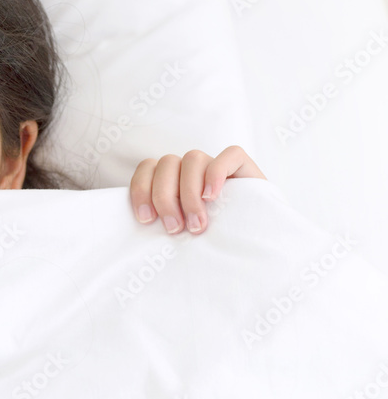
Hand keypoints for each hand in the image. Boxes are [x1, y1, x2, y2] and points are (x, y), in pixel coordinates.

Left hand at [129, 145, 265, 234]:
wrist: (258, 244)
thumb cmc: (212, 241)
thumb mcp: (180, 231)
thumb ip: (163, 221)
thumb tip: (139, 231)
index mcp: (172, 179)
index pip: (148, 167)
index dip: (141, 189)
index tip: (146, 219)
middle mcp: (192, 169)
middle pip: (167, 164)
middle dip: (165, 198)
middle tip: (174, 228)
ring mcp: (217, 165)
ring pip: (193, 158)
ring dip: (189, 192)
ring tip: (196, 223)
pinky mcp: (243, 167)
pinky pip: (229, 155)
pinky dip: (216, 173)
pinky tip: (212, 197)